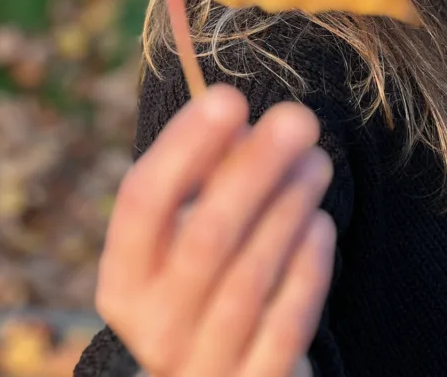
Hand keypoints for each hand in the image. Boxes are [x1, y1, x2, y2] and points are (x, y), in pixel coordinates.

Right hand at [95, 83, 336, 376]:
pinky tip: (320, 223)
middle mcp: (152, 326)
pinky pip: (285, 325)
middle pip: (205, 236)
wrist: (223, 375)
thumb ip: (207, 179)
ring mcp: (201, 366)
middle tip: (299, 118)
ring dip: (289, 207)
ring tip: (317, 161)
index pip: (142, 201)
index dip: (184, 146)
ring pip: (250, 277)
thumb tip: (243, 123)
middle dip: (255, 169)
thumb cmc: (209, 280)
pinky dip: (306, 269)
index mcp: (125, 278)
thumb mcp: (189, 233)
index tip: (229, 97)